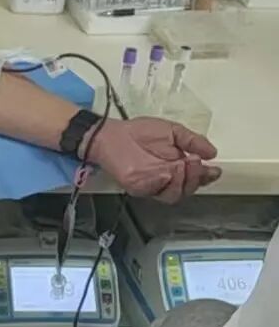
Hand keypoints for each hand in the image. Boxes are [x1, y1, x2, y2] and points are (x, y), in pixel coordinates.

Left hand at [89, 117, 220, 203]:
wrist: (113, 135)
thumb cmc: (140, 132)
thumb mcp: (172, 131)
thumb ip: (193, 141)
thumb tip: (212, 153)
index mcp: (179, 165)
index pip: (198, 177)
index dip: (207, 176)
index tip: (214, 169)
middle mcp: (169, 178)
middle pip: (189, 188)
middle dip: (197, 177)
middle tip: (195, 162)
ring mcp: (155, 185)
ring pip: (176, 194)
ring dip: (183, 181)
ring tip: (182, 165)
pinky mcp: (140, 188)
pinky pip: (157, 192)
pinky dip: (166, 183)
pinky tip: (167, 171)